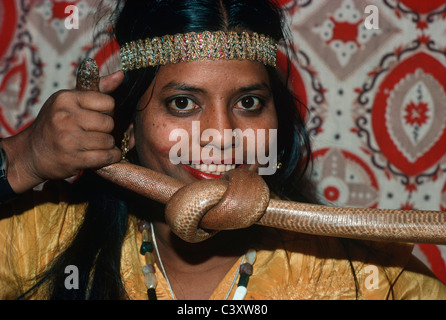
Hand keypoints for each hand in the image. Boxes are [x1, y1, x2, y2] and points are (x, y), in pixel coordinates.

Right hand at [2, 62, 123, 192]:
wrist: (30, 154)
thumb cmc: (54, 124)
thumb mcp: (69, 101)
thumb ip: (97, 87)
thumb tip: (121, 74)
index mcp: (65, 99)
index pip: (108, 102)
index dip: (107, 111)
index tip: (98, 116)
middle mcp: (65, 117)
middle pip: (109, 123)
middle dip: (107, 130)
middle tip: (97, 132)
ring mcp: (68, 139)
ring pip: (109, 141)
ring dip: (108, 145)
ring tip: (96, 145)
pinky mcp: (73, 159)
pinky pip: (106, 157)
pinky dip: (110, 158)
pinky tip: (104, 156)